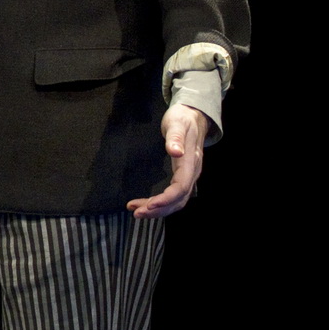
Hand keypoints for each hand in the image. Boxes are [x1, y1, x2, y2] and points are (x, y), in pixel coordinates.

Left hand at [128, 103, 209, 217]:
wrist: (192, 116)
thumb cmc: (182, 119)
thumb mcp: (177, 123)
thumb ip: (175, 137)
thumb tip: (175, 151)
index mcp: (191, 161)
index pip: (181, 187)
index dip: (166, 199)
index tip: (149, 205)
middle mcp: (192, 172)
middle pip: (178, 199)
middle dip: (158, 209)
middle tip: (136, 212)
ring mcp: (188, 176)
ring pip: (176, 201)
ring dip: (158, 209)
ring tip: (136, 211)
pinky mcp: (182, 176)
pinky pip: (173, 196)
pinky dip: (160, 203)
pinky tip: (145, 203)